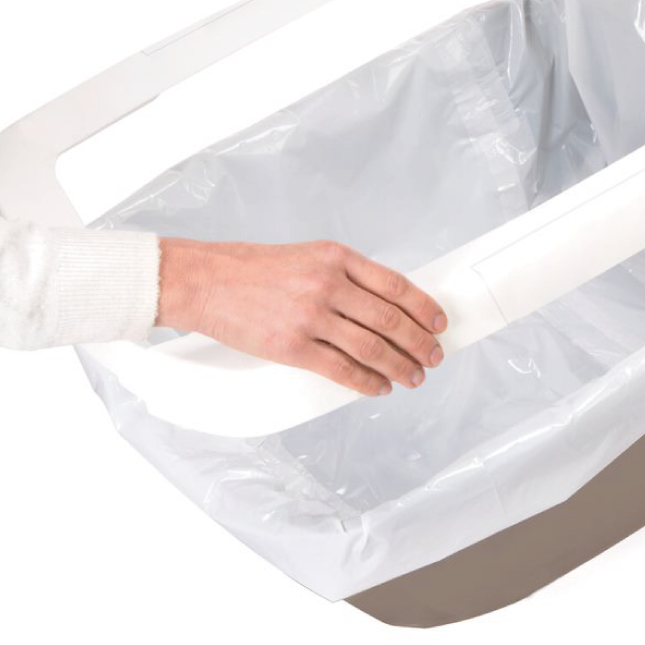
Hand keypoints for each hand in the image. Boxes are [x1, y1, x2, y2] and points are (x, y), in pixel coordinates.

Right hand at [156, 238, 446, 396]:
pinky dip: (366, 382)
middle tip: (434, 355)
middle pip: (390, 320)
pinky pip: (341, 370)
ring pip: (372, 348)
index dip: (424, 308)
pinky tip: (379, 387)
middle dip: (419, 342)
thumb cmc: (253, 269)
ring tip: (413, 376)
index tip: (438, 322)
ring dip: (400, 366)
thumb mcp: (308, 256)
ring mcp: (310, 317)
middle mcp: (328, 284)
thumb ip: (345, 275)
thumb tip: (385, 304)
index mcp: (336, 258)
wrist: (206, 281)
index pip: (395, 285)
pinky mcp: (292, 347)